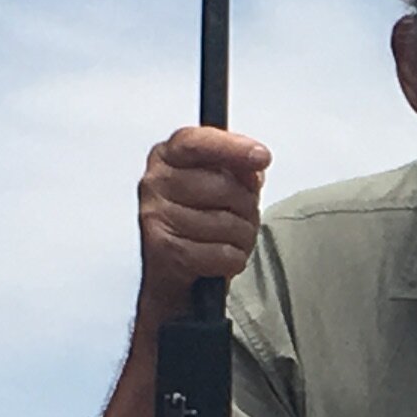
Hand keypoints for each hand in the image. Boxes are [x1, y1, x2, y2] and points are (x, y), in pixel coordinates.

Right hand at [136, 125, 271, 319]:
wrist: (175, 274)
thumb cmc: (199, 223)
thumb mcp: (221, 186)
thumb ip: (238, 170)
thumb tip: (253, 167)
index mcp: (167, 157)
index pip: (198, 142)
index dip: (233, 148)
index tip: (262, 157)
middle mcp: (155, 182)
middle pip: (224, 186)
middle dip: (246, 207)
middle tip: (240, 217)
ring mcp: (156, 215)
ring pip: (227, 223)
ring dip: (241, 237)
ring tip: (228, 240)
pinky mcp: (164, 250)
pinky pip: (222, 253)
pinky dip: (232, 260)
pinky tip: (220, 258)